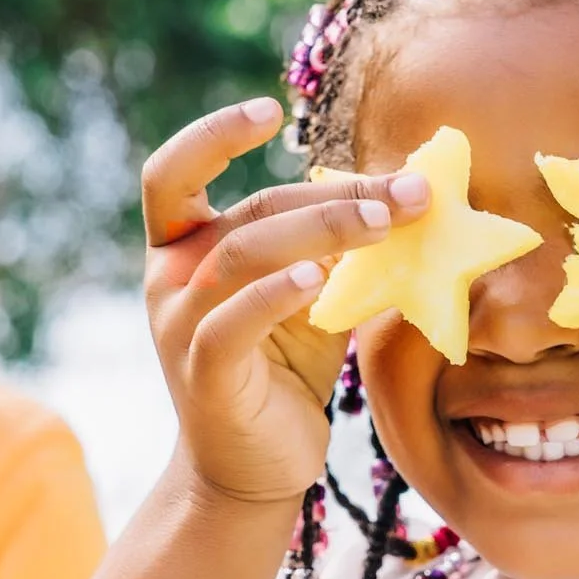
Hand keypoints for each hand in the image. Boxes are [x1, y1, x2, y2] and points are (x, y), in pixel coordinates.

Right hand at [143, 97, 429, 504]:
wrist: (254, 469)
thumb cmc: (283, 370)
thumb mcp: (311, 294)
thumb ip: (334, 245)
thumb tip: (408, 187)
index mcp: (183, 249)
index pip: (172, 174)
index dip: (212, 134)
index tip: (271, 110)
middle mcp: (170, 280)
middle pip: (249, 212)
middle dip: (332, 196)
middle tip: (405, 194)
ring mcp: (179, 327)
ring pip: (241, 254)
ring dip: (319, 231)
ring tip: (384, 224)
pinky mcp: (204, 374)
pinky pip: (231, 323)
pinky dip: (275, 294)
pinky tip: (319, 280)